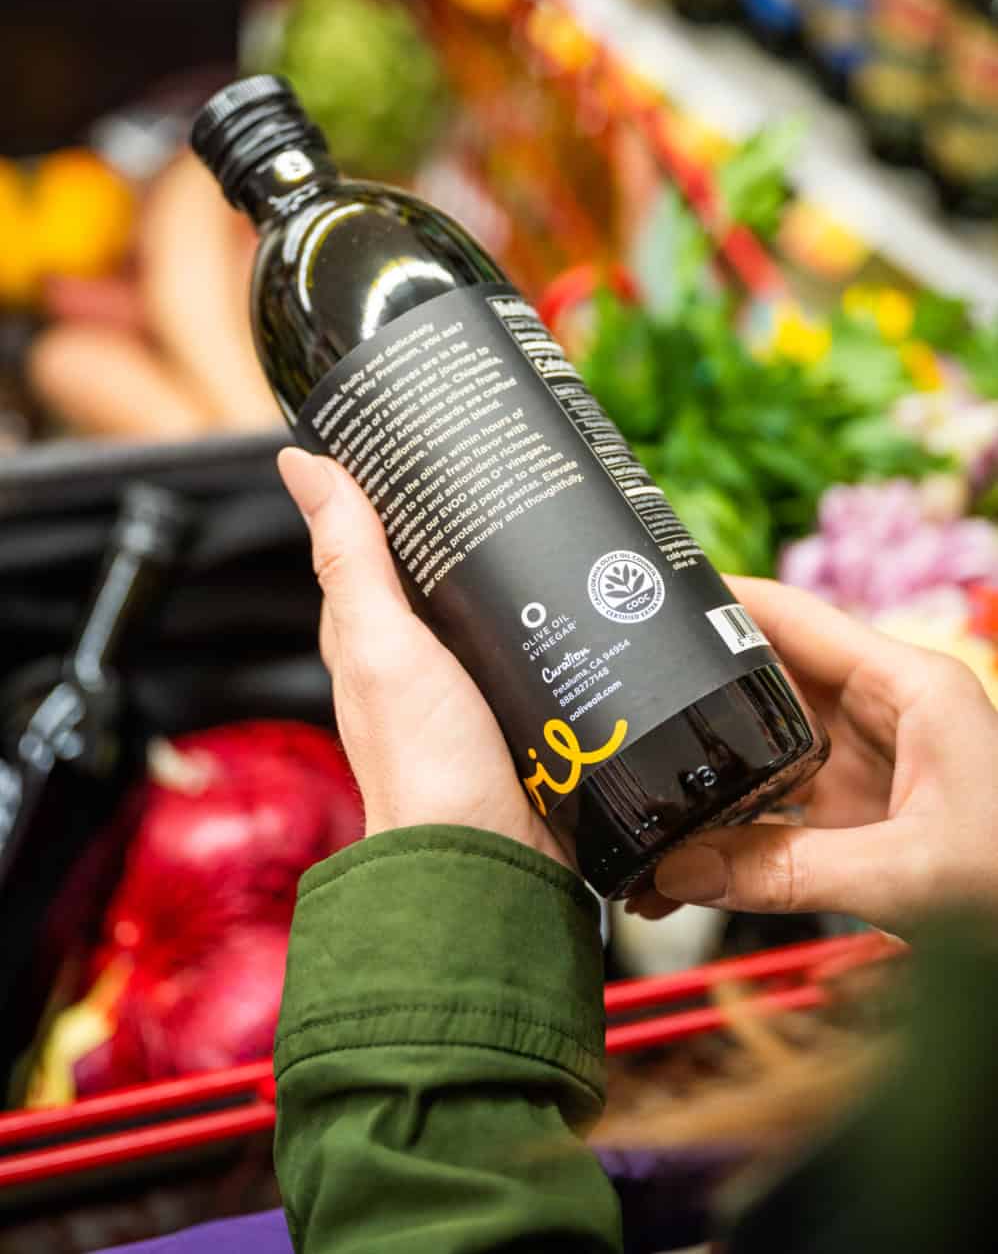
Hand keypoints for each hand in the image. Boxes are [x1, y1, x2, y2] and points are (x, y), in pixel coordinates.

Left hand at [278, 448, 570, 869]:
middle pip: (437, 572)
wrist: (491, 858)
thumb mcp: (383, 641)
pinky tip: (580, 594)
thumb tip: (300, 465)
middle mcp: (411, 660)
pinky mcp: (515, 708)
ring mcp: (466, 686)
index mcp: (367, 637)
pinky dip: (545, 615)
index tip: (425, 439)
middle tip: (510, 466)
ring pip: (486, 607)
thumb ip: (350, 558)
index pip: (370, 544)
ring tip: (556, 513)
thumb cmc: (425, 763)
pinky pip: (528, 645)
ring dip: (514, 568)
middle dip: (468, 524)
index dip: (388, 492)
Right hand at [641, 577, 997, 936]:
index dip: (719, 603)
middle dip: (691, 704)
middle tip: (614, 711)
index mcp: (909, 687)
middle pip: (765, 685)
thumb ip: (788, 870)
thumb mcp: (909, 876)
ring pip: (763, 755)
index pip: (796, 620)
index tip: (645, 597)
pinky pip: (778, 816)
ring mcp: (869, 769)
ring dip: (703, 784)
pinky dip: (730, 839)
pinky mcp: (862, 821)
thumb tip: (677, 870)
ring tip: (632, 807)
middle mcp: (884, 715)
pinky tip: (680, 868)